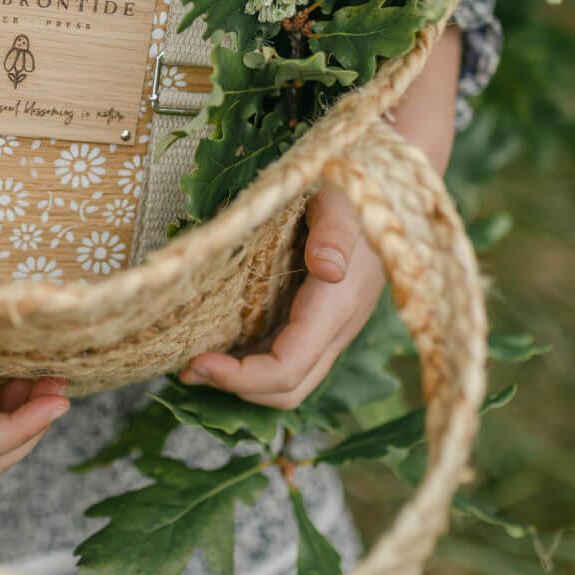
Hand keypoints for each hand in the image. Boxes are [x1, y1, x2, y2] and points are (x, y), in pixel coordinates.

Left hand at [178, 24, 463, 408]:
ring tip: (193, 363)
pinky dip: (252, 362)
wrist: (388, 187)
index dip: (242, 377)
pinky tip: (221, 345)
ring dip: (241, 381)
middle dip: (235, 387)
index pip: (289, 367)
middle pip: (288, 387)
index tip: (198, 361)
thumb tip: (328, 267)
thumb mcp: (341, 201)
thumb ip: (334, 233)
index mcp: (336, 307)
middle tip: (186, 367)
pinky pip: (286, 357)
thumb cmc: (356, 189)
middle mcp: (335, 328)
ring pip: (289, 379)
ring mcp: (329, 327)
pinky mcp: (320, 318)